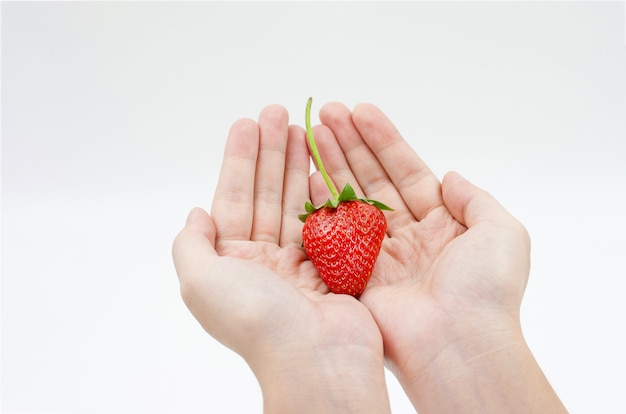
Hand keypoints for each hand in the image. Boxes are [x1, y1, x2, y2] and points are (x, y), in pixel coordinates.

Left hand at [172, 105, 390, 412]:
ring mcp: (299, 263)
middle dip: (270, 152)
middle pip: (266, 194)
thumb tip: (195, 213)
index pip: (232, 199)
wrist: (316, 358)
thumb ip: (191, 244)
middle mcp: (263, 261)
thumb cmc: (254, 320)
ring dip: (298, 164)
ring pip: (297, 202)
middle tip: (278, 113)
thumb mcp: (200, 281)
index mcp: (231, 263)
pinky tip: (324, 162)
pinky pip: (327, 220)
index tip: (247, 123)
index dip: (239, 159)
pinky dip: (325, 190)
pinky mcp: (332, 266)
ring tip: (302, 127)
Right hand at [310, 102, 566, 412]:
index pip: (405, 171)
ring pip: (349, 202)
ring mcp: (378, 256)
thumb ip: (476, 200)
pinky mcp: (354, 277)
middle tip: (325, 113)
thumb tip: (450, 176)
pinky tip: (306, 176)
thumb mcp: (502, 232)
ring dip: (330, 166)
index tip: (360, 111)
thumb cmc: (487, 289)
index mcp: (440, 224)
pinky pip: (333, 234)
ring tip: (311, 132)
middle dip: (349, 146)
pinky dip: (319, 205)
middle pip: (372, 180)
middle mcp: (406, 236)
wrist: (458, 342)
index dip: (383, 140)